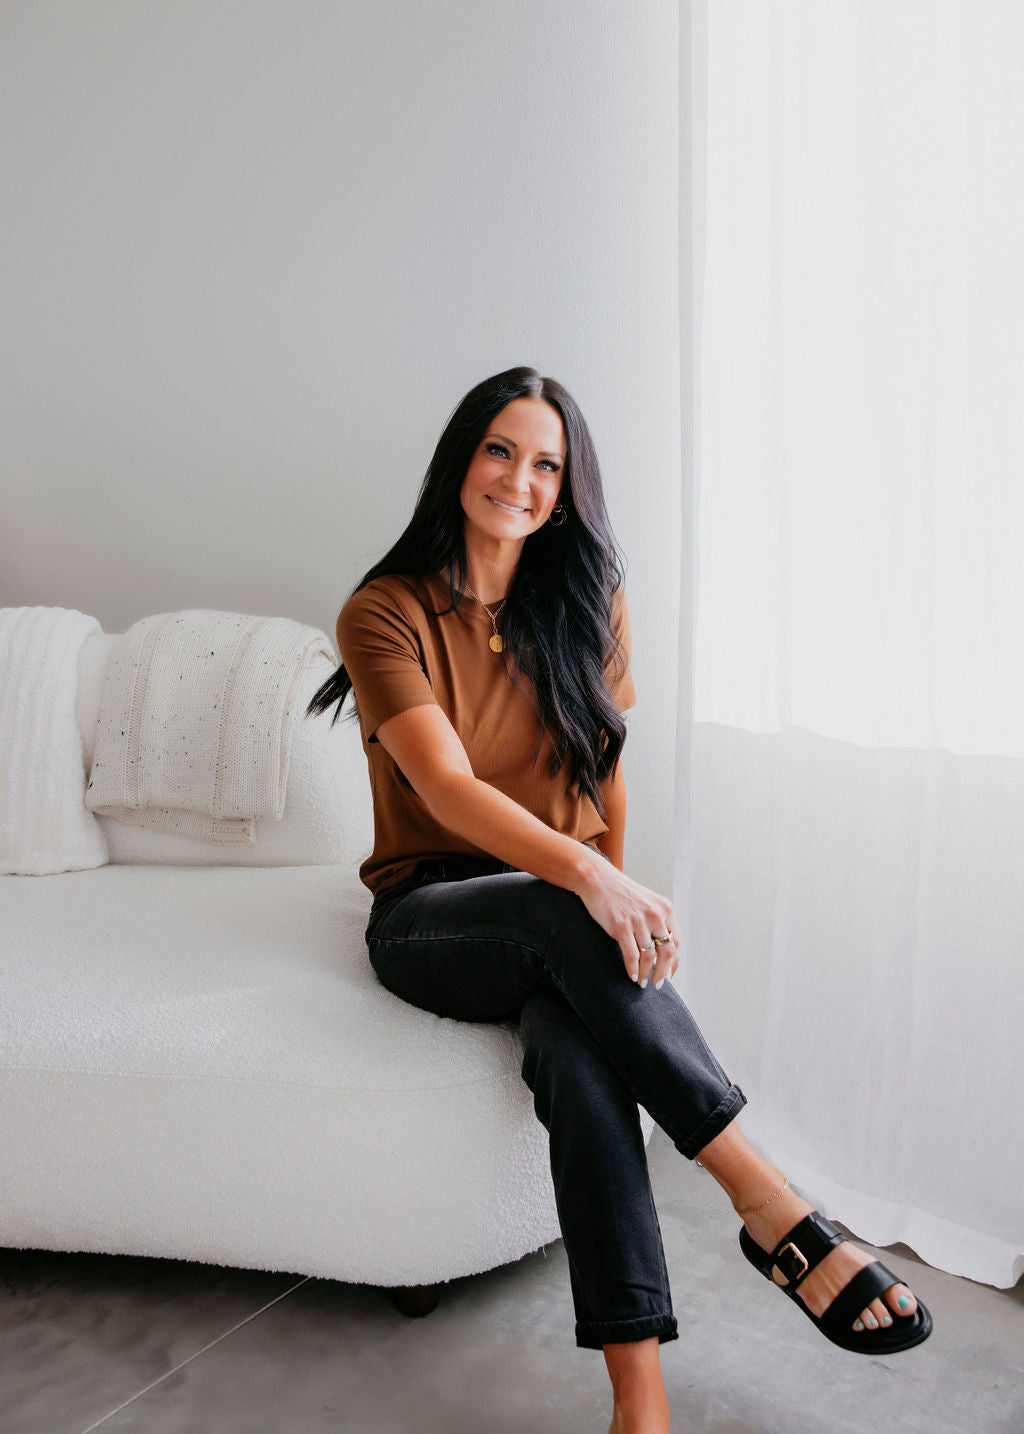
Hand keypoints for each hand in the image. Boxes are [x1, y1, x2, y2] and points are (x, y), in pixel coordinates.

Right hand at [575, 851, 680, 987]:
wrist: (597, 880)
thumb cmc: (620, 893)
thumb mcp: (646, 903)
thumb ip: (656, 922)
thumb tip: (662, 952)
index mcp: (665, 908)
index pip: (676, 941)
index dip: (673, 960)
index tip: (669, 972)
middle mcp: (655, 914)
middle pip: (667, 952)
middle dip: (663, 972)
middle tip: (658, 983)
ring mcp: (638, 920)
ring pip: (649, 956)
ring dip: (647, 973)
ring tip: (642, 982)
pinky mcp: (621, 926)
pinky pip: (631, 955)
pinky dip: (633, 969)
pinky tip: (632, 976)